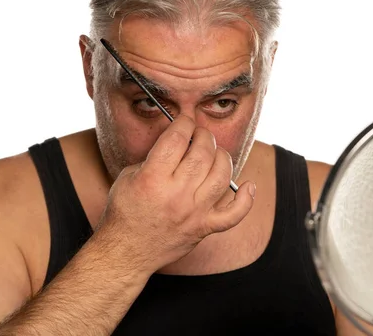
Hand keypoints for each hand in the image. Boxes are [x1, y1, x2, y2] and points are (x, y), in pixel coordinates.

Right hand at [95, 115, 255, 273]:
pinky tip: (247, 185)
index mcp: (152, 179)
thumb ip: (153, 157)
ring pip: (222, 175)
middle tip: (198, 134)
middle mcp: (177, 194)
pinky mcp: (204, 228)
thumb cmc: (124, 212)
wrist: (127, 251)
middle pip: (203, 153)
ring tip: (214, 153)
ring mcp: (194, 213)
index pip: (177, 138)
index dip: (183, 122)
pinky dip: (246, 199)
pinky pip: (234, 214)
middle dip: (203, 135)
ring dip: (222, 157)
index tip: (185, 120)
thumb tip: (177, 140)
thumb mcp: (129, 176)